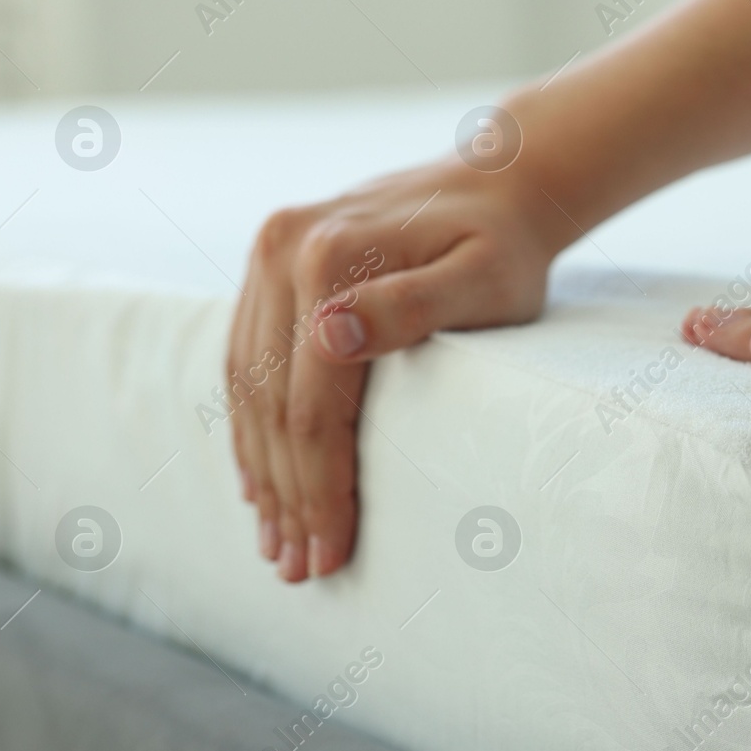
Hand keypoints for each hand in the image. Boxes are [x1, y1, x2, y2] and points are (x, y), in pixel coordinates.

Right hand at [228, 162, 561, 581]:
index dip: (317, 487)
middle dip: (286, 495)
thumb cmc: (506, 245)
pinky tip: (259, 477)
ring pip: (246, 385)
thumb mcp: (485, 277)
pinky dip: (250, 425)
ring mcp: (269, 251)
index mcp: (329, 258)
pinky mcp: (271, 258)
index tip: (330, 553)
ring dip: (260, 471)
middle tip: (299, 569)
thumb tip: (328, 336)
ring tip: (275, 542)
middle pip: (271, 401)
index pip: (310, 404)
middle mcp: (283, 249)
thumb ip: (413, 306)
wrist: (501, 181)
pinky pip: (245, 355)